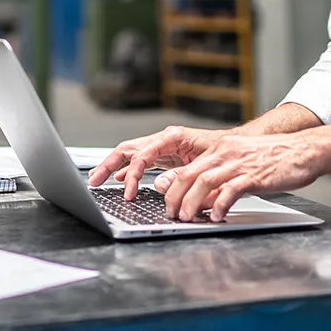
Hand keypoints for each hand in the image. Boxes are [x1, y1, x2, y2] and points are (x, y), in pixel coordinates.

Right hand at [87, 126, 226, 199]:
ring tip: (97, 179)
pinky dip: (127, 169)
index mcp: (172, 137)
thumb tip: (159, 185)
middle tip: (93, 181)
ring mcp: (163, 147)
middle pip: (128, 149)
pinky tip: (119, 178)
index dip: (131, 174)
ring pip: (130, 153)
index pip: (142, 154)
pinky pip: (140, 161)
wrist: (237, 147)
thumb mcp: (204, 165)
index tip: (128, 193)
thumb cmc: (224, 151)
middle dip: (108, 164)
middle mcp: (164, 139)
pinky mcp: (165, 155)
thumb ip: (181, 175)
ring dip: (113, 166)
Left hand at [154, 132, 322, 221]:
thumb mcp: (243, 164)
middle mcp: (227, 153)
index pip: (188, 168)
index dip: (173, 187)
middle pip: (190, 175)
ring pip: (204, 181)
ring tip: (187, 218)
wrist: (304, 150)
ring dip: (192, 202)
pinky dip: (220, 204)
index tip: (168, 203)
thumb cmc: (276, 159)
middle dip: (176, 197)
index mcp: (222, 149)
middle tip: (172, 215)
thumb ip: (222, 180)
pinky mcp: (255, 175)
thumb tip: (203, 201)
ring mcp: (240, 163)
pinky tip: (217, 216)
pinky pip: (231, 190)